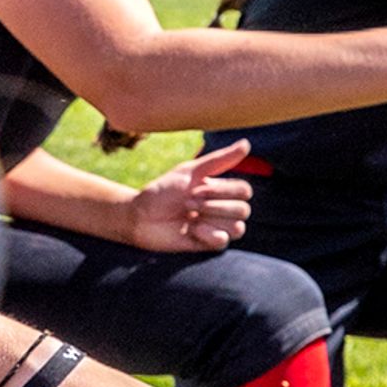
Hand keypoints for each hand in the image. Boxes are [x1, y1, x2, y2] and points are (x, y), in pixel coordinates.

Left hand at [121, 141, 253, 252]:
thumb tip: (246, 143)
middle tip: (188, 203)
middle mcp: (223, 210)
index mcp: (221, 192)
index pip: (244, 191)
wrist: (139, 216)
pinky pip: (223, 241)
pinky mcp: (208, 244)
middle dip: (213, 205)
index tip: (196, 188)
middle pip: (243, 209)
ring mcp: (217, 227)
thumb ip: (220, 160)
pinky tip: (191, 229)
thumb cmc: (162, 192)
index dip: (223, 190)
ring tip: (189, 217)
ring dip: (210, 219)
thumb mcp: (190, 171)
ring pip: (237, 227)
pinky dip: (207, 234)